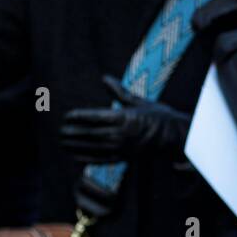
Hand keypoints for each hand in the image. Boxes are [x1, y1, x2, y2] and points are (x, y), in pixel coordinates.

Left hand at [60, 76, 191, 164]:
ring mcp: (122, 147)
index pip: (92, 117)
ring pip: (92, 147)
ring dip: (75, 145)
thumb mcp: (139, 102)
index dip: (77, 117)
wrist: (176, 137)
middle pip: (88, 133)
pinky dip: (86, 157)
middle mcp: (121, 133)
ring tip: (62, 142)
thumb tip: (105, 78)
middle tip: (60, 131)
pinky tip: (75, 155)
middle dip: (71, 132)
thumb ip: (119, 92)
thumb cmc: (159, 116)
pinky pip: (101, 158)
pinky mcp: (124, 157)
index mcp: (124, 117)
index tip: (66, 117)